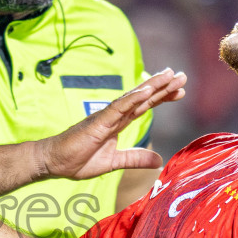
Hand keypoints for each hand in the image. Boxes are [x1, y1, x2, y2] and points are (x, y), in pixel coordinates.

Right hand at [38, 70, 185, 179]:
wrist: (55, 163)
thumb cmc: (79, 160)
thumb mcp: (114, 162)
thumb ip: (135, 159)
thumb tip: (158, 160)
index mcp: (118, 123)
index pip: (144, 106)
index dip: (161, 98)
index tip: (180, 91)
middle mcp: (114, 116)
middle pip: (142, 98)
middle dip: (163, 87)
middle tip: (182, 75)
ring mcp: (106, 116)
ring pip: (133, 98)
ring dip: (152, 86)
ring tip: (169, 75)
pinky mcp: (98, 122)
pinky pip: (118, 108)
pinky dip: (132, 98)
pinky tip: (147, 91)